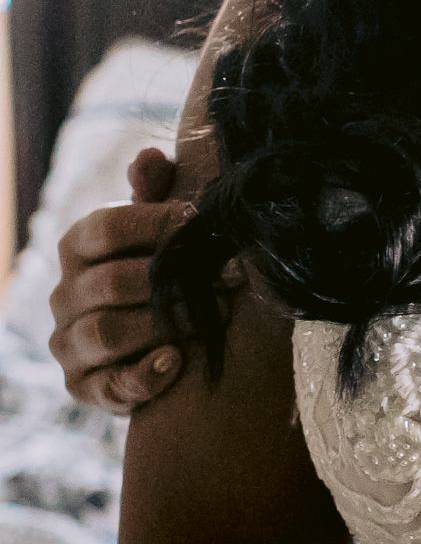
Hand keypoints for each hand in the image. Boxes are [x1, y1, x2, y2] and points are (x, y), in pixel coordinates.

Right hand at [48, 148, 232, 409]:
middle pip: (111, 282)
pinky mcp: (83, 387)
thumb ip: (158, 193)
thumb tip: (150, 157)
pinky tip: (175, 363)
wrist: (169, 337)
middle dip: (176, 280)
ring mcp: (69, 342)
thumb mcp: (164, 227)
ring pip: (106, 333)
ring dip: (165, 325)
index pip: (106, 227)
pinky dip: (142, 377)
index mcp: (78, 245)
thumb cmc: (167, 267)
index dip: (159, 224)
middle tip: (232, 280)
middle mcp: (64, 293)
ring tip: (214, 318)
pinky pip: (107, 386)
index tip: (208, 225)